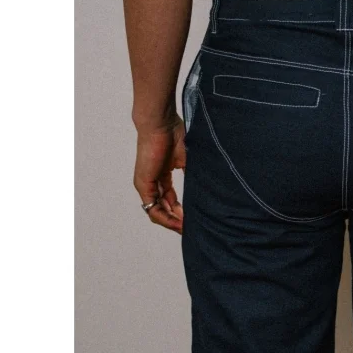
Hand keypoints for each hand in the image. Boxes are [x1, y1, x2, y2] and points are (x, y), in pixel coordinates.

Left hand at [133, 115, 185, 233]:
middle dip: (177, 221)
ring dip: (172, 222)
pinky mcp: (143, 184)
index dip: (182, 211)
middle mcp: (153, 182)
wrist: (161, 123)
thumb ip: (194, 176)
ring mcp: (146, 184)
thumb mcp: (189, 160)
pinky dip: (165, 218)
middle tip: (192, 228)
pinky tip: (178, 223)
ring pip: (158, 212)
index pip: (170, 199)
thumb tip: (208, 191)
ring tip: (186, 229)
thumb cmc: (174, 134)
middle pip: (164, 208)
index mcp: (162, 175)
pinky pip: (153, 208)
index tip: (196, 218)